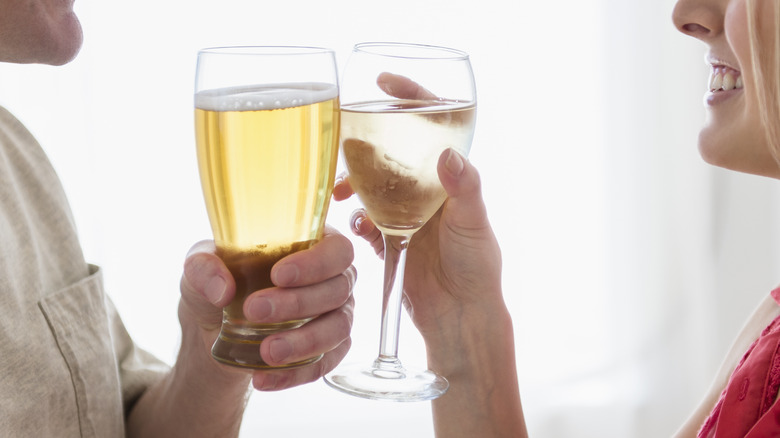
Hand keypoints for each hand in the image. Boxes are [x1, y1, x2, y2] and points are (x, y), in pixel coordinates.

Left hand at [178, 226, 355, 390]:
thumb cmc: (219, 279)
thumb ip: (204, 268)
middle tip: (255, 310)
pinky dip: (296, 374)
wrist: (214, 325)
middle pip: (338, 289)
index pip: (337, 249)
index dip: (316, 263)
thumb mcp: (200, 266)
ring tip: (267, 352)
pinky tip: (264, 377)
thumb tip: (223, 291)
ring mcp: (336, 314)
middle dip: (299, 303)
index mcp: (315, 243)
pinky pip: (324, 364)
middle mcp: (334, 278)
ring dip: (304, 342)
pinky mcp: (328, 349)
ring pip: (338, 329)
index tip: (279, 275)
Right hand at [334, 149, 503, 345]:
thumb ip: (465, 187)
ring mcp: (404, 224)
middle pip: (388, 176)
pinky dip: (358, 223)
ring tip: (345, 197)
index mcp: (446, 189)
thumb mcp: (474, 221)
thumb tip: (448, 154)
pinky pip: (367, 229)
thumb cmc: (477, 266)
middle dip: (364, 169)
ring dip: (356, 194)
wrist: (461, 314)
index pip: (415, 157)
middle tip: (348, 173)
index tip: (371, 141)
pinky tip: (359, 226)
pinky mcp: (389, 247)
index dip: (393, 146)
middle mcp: (422, 203)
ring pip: (372, 199)